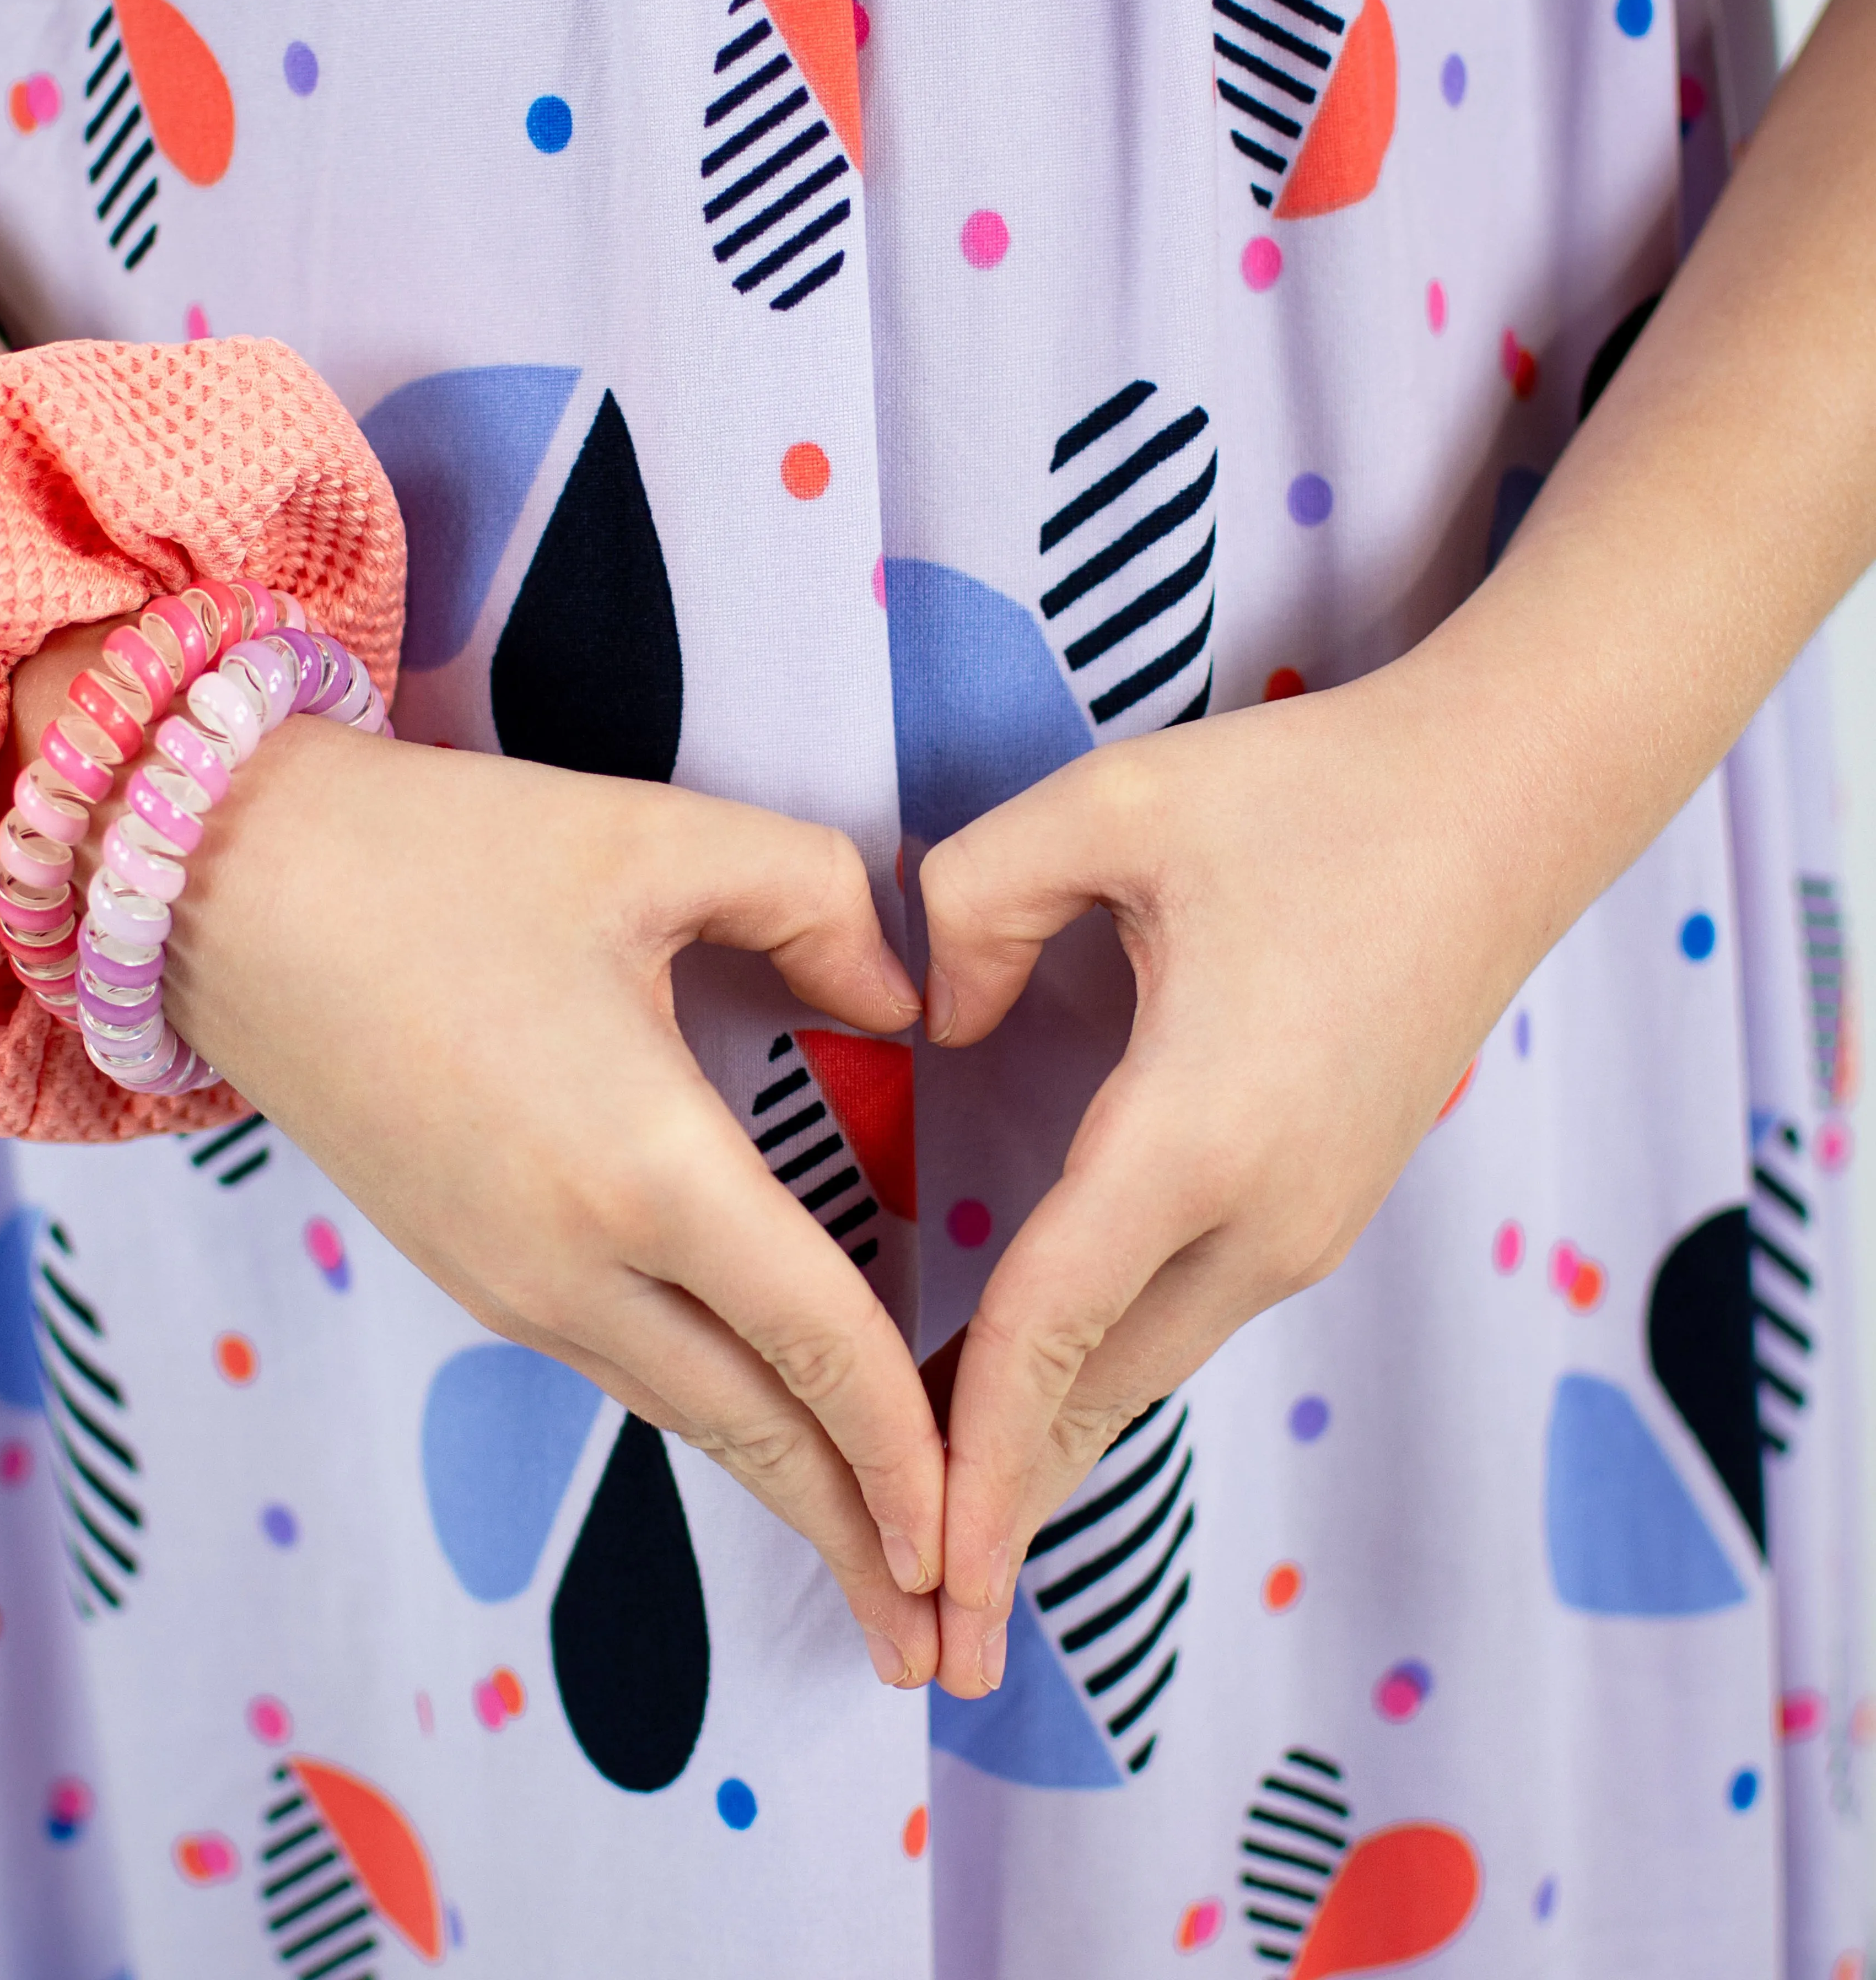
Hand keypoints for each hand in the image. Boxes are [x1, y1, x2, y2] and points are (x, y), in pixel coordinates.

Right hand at [2, 630, 944, 1685]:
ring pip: (686, 1413)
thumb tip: (909, 999)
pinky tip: (762, 1422)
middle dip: (859, 1536)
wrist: (224, 893)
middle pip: (754, 1431)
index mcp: (640, 1167)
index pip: (817, 1342)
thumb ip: (826, 905)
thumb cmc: (444, 856)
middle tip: (941, 1640)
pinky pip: (625, 1369)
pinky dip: (715, 1418)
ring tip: (874, 1558)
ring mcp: (507, 1285)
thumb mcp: (660, 838)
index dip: (910, 1447)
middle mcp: (571, 1265)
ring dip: (789, 1487)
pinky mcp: (468, 1270)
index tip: (976, 1536)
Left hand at [917, 670, 1542, 1695]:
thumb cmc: (1311, 800)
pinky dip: (1093, 1377)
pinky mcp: (1320, 1202)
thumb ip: (974, 909)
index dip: (965, 1455)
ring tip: (950, 1526)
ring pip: (1143, 1366)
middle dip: (1001, 1502)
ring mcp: (1305, 1220)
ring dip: (1044, 1444)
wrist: (1504, 804)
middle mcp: (1263, 1215)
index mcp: (1200, 1135)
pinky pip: (1180, 1320)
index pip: (1046, 1329)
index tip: (920, 1571)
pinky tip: (1032, 1390)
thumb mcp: (1111, 807)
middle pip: (1096, 1390)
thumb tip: (933, 1019)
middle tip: (918, 1621)